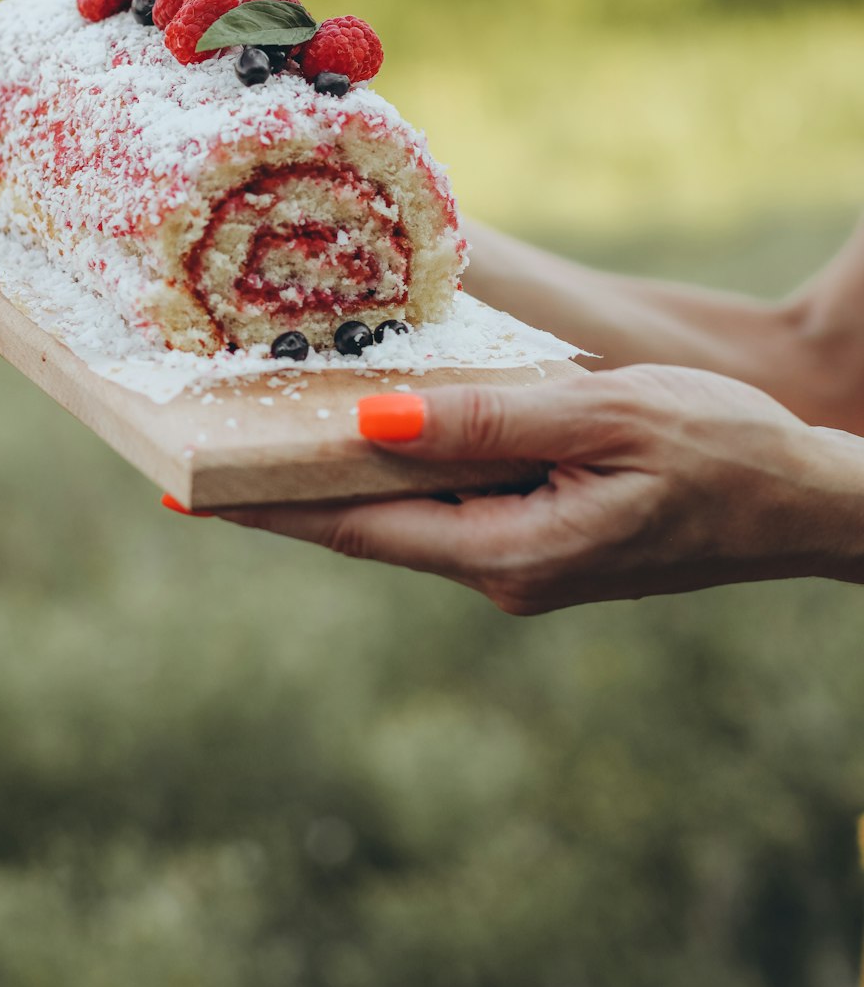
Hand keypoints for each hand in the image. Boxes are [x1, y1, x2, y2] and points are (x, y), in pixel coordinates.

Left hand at [219, 367, 863, 612]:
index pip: (357, 526)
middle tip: (204, 441)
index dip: (267, 507)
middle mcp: (504, 569)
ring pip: (409, 509)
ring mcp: (525, 558)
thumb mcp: (606, 418)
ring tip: (267, 420)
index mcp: (509, 553)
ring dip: (344, 467)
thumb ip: (490, 421)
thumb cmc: (723, 455)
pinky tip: (378, 423)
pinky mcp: (546, 537)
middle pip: (369, 521)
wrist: (810, 504)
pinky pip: (454, 499)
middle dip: (287, 485)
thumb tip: (375, 417)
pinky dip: (407, 461)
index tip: (185, 488)